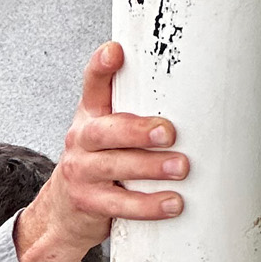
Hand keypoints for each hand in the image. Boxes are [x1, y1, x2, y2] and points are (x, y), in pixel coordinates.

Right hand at [10, 41, 187, 261]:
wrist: (64, 210)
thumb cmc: (102, 162)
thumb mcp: (109, 131)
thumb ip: (136, 110)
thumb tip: (196, 92)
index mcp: (90, 115)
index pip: (92, 85)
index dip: (100, 67)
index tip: (115, 51)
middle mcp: (81, 140)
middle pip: (104, 131)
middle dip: (137, 130)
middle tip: (168, 132)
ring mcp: (81, 172)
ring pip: (113, 166)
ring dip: (149, 167)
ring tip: (180, 167)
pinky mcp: (89, 203)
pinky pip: (120, 204)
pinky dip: (148, 205)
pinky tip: (172, 203)